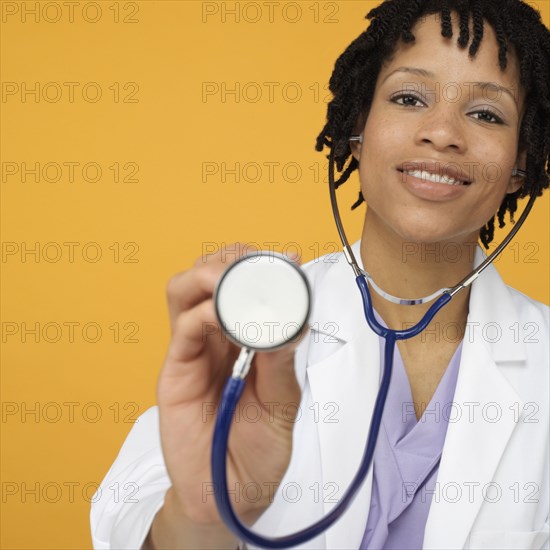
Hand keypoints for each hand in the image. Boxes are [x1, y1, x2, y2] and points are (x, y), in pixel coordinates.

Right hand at [157, 243, 304, 526]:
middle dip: (231, 260)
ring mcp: (193, 349)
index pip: (243, 286)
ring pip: (185, 291)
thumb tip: (294, 316)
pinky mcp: (175, 370)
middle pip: (210, 277)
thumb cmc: (260, 446)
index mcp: (245, 337)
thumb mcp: (283, 401)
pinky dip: (202, 312)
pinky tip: (222, 316)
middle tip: (256, 265)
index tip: (288, 258)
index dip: (260, 266)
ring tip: (233, 280)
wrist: (233, 491)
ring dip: (209, 275)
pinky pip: (182, 327)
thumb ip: (281, 360)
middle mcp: (216, 336)